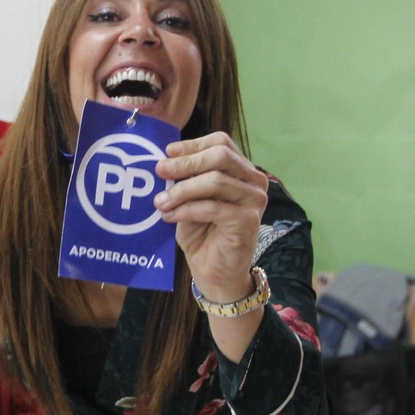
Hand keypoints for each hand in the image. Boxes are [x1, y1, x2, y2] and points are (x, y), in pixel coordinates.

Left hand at [155, 132, 268, 304]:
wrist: (215, 272)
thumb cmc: (202, 232)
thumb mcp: (189, 199)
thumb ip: (185, 178)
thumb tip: (165, 161)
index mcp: (241, 170)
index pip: (221, 143)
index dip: (193, 145)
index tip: (167, 152)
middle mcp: (254, 181)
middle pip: (220, 156)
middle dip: (186, 163)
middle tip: (160, 171)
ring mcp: (255, 200)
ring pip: (215, 181)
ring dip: (182, 190)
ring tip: (160, 202)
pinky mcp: (249, 220)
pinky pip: (212, 207)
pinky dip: (186, 210)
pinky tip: (169, 216)